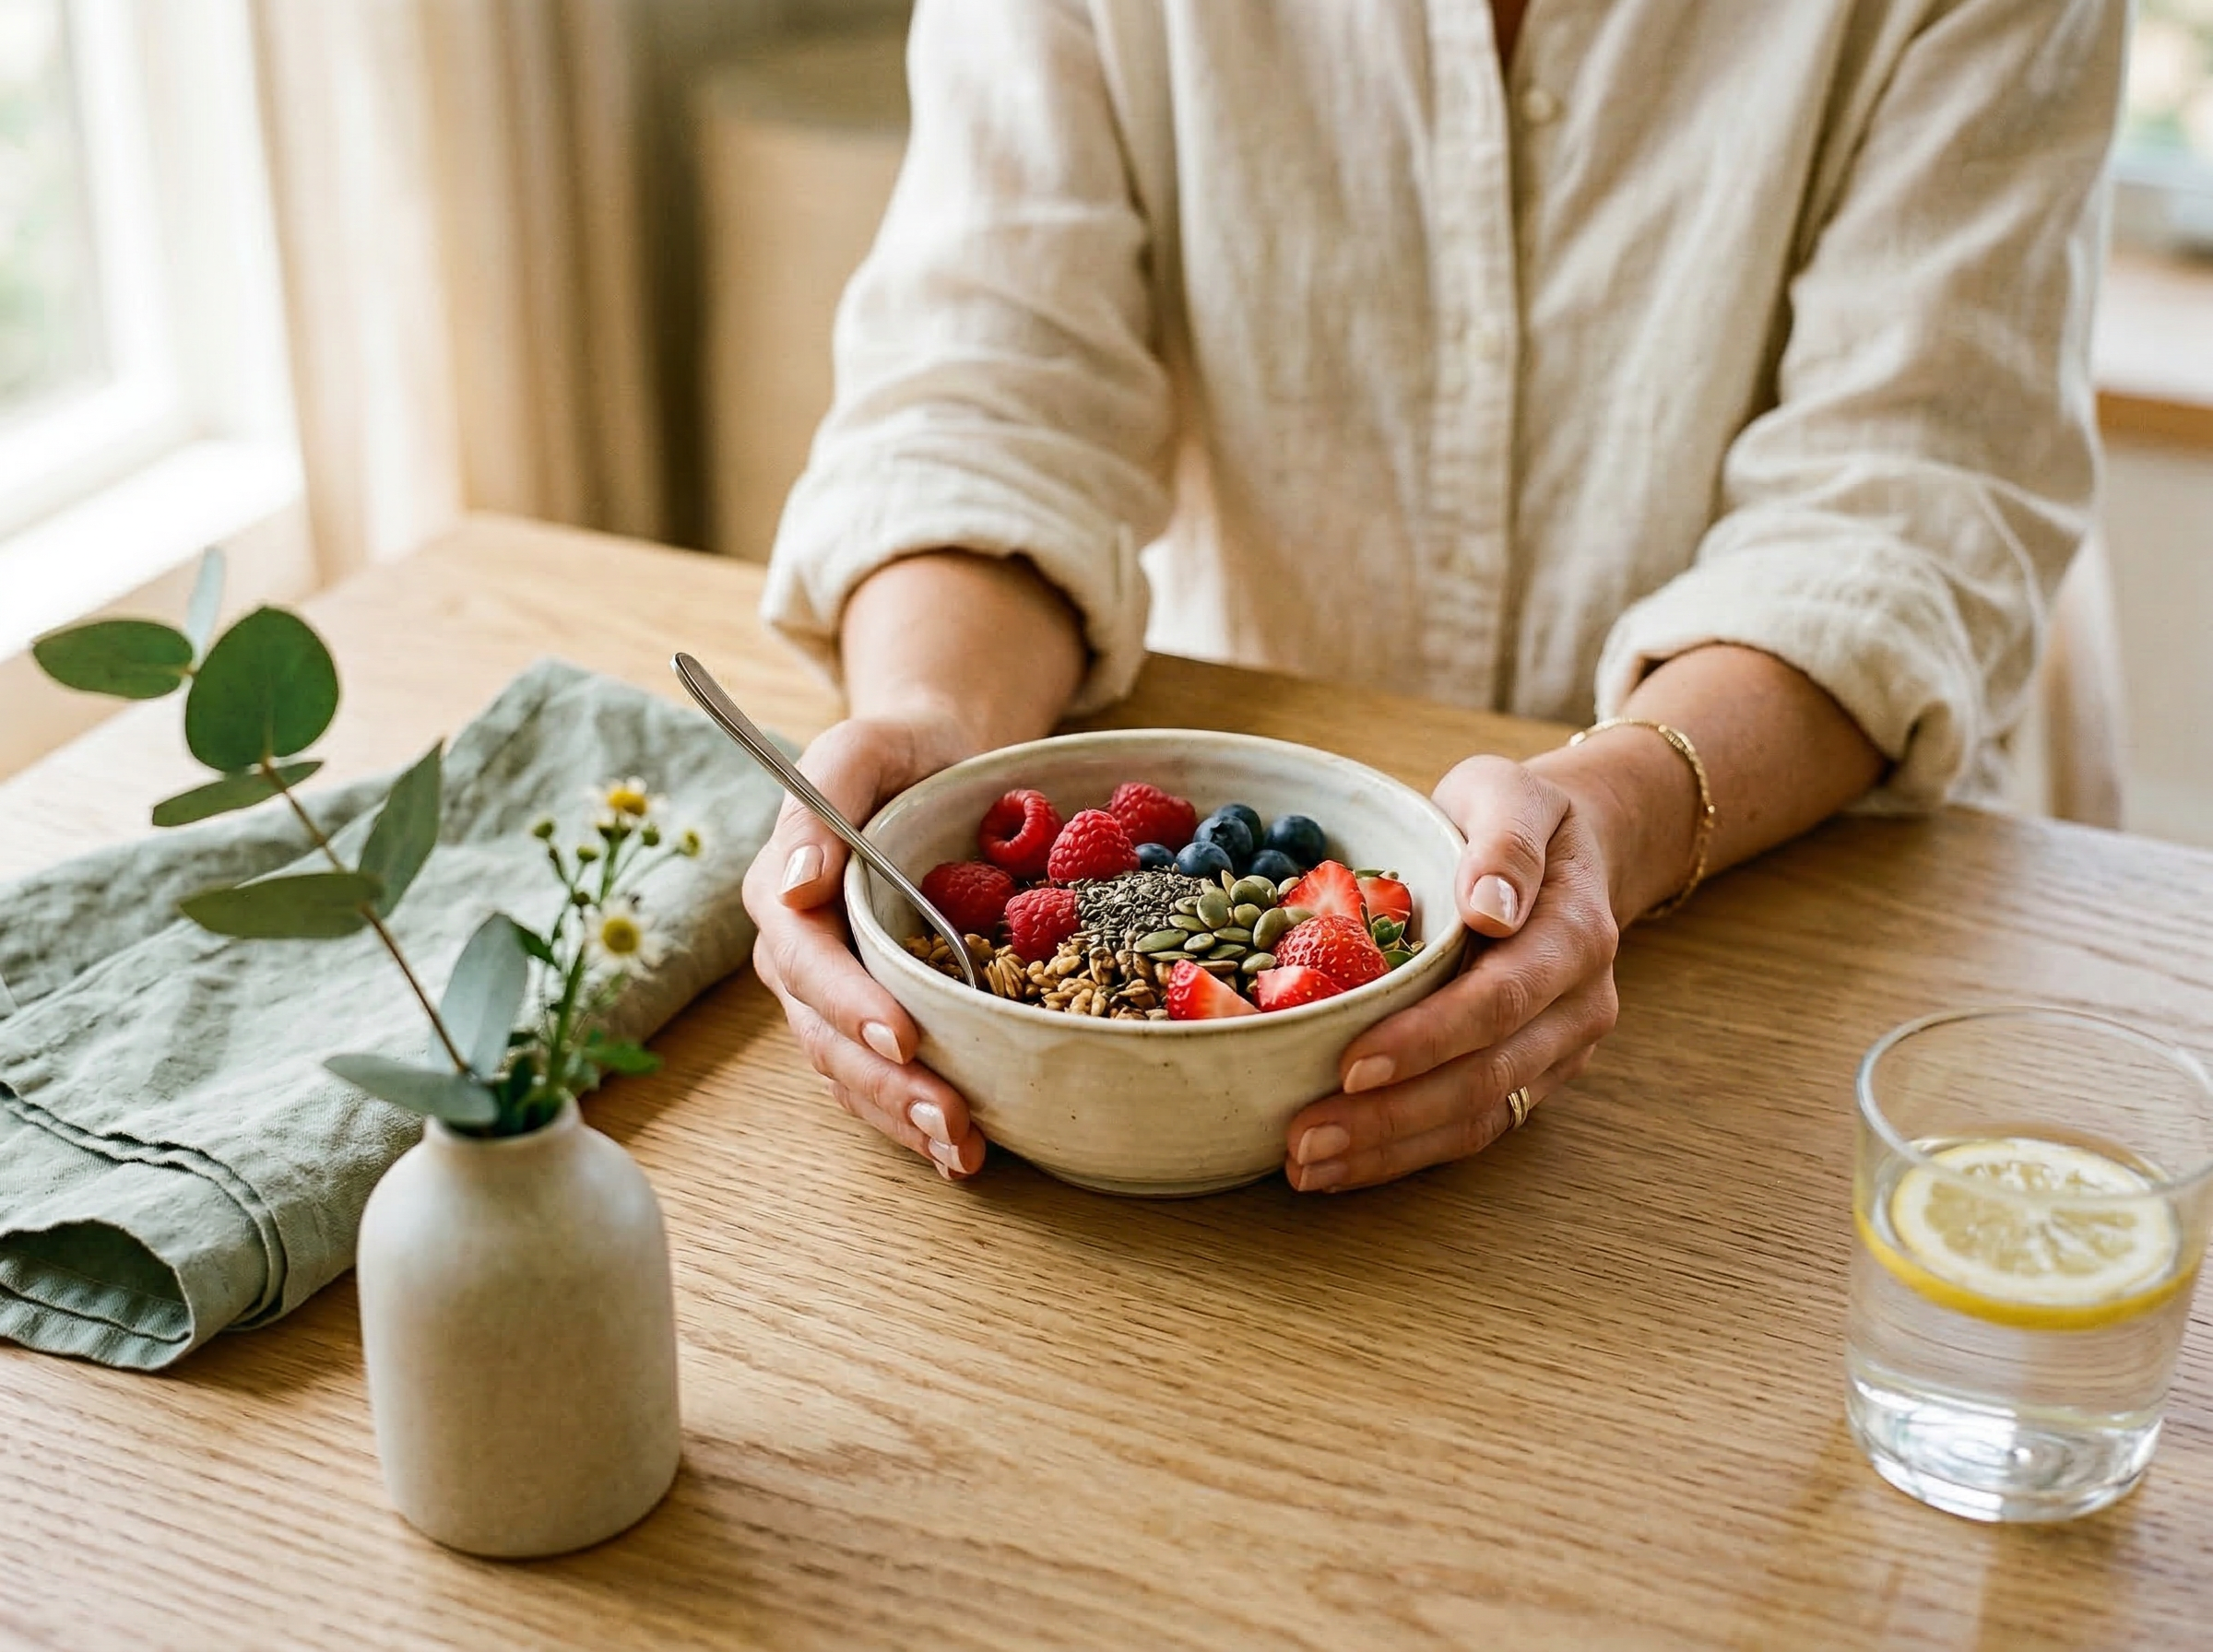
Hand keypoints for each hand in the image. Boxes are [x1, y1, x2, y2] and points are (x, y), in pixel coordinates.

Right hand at [743, 713, 987, 1180]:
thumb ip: (826, 794)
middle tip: (948, 1120)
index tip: (900, 1034)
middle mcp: (796, 953)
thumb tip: (795, 878)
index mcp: (781, 889)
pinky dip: (912, 1117)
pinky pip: (878, 1078)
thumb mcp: (865, 743)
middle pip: (824, 1034)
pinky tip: (959, 1151)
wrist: (939, 763)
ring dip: (900, 1118)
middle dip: (884, 1084)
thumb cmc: (901, 748)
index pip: (804, 958)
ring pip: (849, 1071)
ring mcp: (831, 993)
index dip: (846, 1002)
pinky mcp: (870, 1015)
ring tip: (960, 1152)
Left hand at [1281, 754, 1625, 1191]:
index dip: (1428, 1040)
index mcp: (1575, 936)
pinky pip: (1471, 1127)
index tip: (1353, 1065)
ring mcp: (1558, 1052)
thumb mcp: (1513, 793)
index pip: (1500, 1002)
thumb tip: (1493, 907)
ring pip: (1478, 1118)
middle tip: (1304, 1138)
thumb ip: (1505, 841)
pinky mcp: (1530, 1078)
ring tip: (1305, 1166)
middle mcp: (1578, 1008)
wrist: (1566, 851)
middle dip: (1391, 1117)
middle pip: (1486, 1079)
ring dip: (1389, 1151)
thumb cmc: (1518, 818)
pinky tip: (1337, 1167)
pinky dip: (1404, 1153)